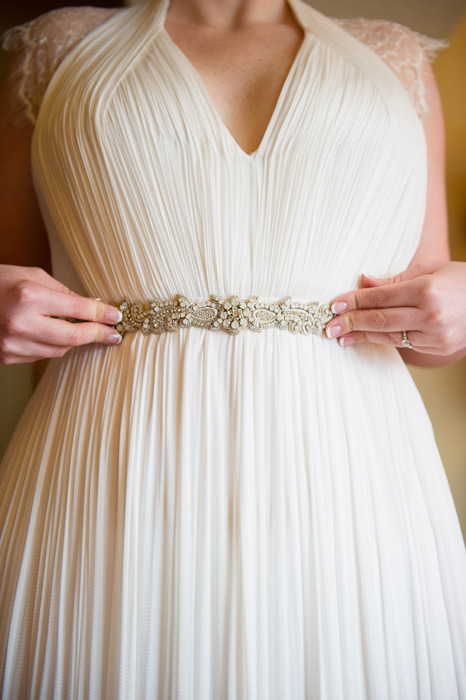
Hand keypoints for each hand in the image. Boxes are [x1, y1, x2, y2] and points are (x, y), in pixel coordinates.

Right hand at [0, 265, 122, 364]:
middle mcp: (20, 324)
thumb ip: (63, 293)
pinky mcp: (7, 357)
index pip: (78, 310)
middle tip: (114, 334)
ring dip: (75, 341)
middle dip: (97, 335)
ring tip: (86, 331)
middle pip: (73, 338)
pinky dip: (54, 346)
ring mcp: (12, 344)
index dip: (101, 315)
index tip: (116, 317)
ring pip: (59, 350)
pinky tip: (56, 335)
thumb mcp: (32, 275)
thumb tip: (93, 307)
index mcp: (28, 298)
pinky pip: (42, 355)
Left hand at [324, 260, 465, 356]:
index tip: (333, 304)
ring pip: (388, 336)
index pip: (380, 297)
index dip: (354, 301)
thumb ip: (394, 278)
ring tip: (341, 335)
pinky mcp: (437, 349)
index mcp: (426, 290)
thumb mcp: (430, 269)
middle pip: (380, 320)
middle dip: (350, 322)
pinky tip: (366, 337)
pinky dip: (382, 339)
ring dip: (361, 335)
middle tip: (328, 326)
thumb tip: (362, 280)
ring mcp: (434, 336)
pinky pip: (403, 344)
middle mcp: (429, 315)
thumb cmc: (460, 280)